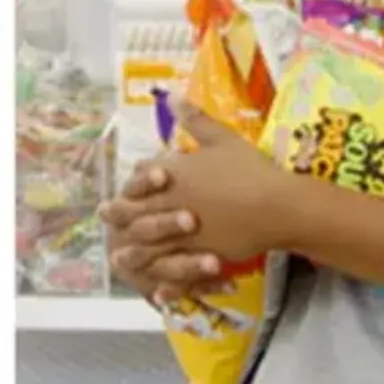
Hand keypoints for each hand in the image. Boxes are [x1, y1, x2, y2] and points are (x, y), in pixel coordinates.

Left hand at [105, 110, 286, 284]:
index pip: (142, 177)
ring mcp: (183, 230)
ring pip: (149, 243)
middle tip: (104, 219)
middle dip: (118, 215)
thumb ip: (195, 120)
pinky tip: (155, 287)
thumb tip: (172, 95)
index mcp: (175, 172)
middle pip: (136, 210)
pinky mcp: (198, 253)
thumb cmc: (251, 170)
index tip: (122, 187)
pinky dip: (163, 277)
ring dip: (132, 250)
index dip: (131, 183)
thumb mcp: (222, 139)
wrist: (279, 205)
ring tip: (119, 257)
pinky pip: (174, 268)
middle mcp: (172, 201)